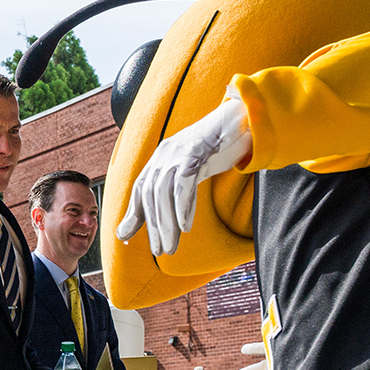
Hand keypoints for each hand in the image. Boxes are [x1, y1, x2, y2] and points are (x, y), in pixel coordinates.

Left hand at [116, 98, 251, 256]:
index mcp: (161, 157)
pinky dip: (183, 207)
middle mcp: (164, 153)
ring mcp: (179, 151)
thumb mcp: (194, 168)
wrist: (243, 118)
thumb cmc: (219, 147)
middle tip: (159, 251)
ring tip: (170, 246)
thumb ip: (176, 188)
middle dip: (153, 226)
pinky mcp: (197, 151)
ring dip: (167, 223)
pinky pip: (185, 184)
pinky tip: (185, 227)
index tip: (127, 236)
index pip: (141, 189)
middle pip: (152, 195)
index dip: (133, 213)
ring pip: (165, 193)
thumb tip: (170, 213)